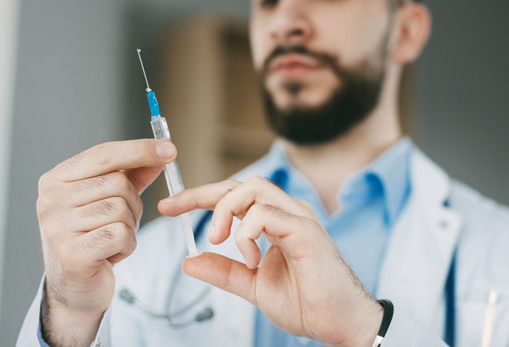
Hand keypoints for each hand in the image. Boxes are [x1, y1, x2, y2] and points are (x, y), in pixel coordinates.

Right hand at [36, 139, 176, 345]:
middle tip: (119, 223)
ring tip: (110, 240)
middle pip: (118, 184)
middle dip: (133, 204)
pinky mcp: (72, 254)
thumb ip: (133, 174)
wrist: (75, 288)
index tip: (169, 149)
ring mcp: (57, 228)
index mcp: (56, 179)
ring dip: (129, 227)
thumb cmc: (93, 237)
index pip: (103, 154)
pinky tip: (110, 254)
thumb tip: (162, 152)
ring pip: (122, 210)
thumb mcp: (110, 199)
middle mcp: (50, 200)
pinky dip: (127, 245)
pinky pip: (122, 235)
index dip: (139, 150)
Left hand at [158, 176, 382, 346]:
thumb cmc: (306, 302)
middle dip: (202, 193)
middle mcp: (288, 212)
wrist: (338, 323)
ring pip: (253, 188)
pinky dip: (247, 233)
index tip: (170, 207)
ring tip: (219, 239)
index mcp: (276, 221)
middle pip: (240, 183)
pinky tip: (251, 259)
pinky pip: (266, 214)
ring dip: (226, 211)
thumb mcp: (252, 285)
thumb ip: (224, 271)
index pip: (234, 196)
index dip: (200, 196)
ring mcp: (298, 217)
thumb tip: (190, 261)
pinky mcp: (305, 230)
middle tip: (175, 210)